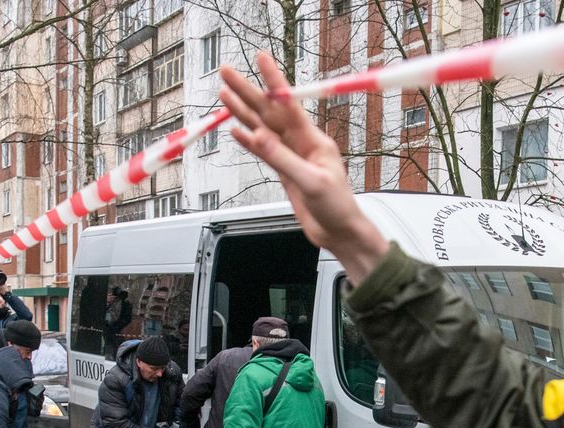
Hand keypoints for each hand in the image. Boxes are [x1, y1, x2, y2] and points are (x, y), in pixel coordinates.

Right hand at [219, 54, 388, 283]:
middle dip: (248, 92)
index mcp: (314, 141)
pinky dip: (248, 141)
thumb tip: (258, 136)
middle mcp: (302, 144)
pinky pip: (263, 152)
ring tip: (224, 94)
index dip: (273, 81)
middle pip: (270, 112)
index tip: (260, 59)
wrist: (339, 232)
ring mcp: (292, 157)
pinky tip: (236, 130)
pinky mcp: (285, 172)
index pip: (288, 104)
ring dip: (243, 112)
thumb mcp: (312, 182)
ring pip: (263, 129)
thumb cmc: (337, 207)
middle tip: (227, 73)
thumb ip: (283, 159)